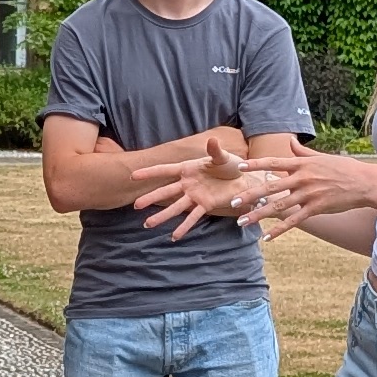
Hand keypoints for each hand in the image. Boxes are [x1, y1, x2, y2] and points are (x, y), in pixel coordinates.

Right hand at [126, 129, 261, 239]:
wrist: (243, 179)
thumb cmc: (230, 165)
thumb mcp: (222, 157)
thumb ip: (215, 150)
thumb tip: (211, 140)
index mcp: (188, 169)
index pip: (165, 171)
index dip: (149, 173)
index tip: (133, 176)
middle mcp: (187, 184)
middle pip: (166, 192)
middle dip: (151, 198)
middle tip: (136, 206)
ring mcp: (194, 196)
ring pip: (175, 207)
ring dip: (162, 216)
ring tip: (147, 224)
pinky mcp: (205, 205)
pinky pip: (192, 217)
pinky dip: (184, 227)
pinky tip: (174, 237)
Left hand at [224, 147, 376, 239]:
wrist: (365, 183)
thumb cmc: (344, 168)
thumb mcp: (322, 157)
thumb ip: (302, 152)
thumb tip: (290, 142)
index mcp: (302, 164)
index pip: (274, 162)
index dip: (256, 165)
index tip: (240, 167)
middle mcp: (303, 178)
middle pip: (271, 187)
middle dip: (250, 195)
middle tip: (232, 202)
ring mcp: (309, 194)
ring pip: (279, 206)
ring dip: (259, 215)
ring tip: (243, 222)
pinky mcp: (316, 208)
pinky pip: (294, 221)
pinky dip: (280, 230)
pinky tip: (267, 237)